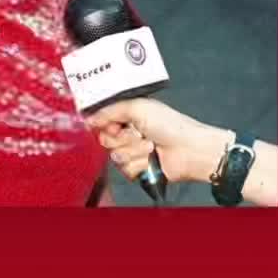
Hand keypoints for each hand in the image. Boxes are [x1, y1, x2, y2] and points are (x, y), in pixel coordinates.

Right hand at [86, 98, 228, 185]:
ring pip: (115, 156)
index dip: (105, 124)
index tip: (115, 125)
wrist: (188, 150)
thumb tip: (89, 118)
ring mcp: (132, 152)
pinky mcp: (137, 169)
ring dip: (134, 151)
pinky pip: (125, 169)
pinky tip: (151, 158)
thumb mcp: (138, 108)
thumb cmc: (170, 125)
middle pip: (105, 140)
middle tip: (138, 133)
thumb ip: (110, 111)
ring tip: (150, 146)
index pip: (102, 121)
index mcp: (128, 115)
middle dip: (122, 138)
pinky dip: (139, 163)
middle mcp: (128, 134)